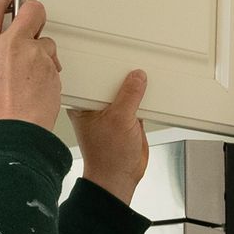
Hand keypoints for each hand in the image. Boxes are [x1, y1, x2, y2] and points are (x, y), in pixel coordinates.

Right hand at [0, 0, 61, 128]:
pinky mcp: (52, 68)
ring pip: (46, 41)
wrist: (15, 132)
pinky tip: (38, 87)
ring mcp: (35, 55)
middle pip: (31, 10)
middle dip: (33, 12)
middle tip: (32, 20)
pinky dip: (48, 72)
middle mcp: (11, 45)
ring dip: (42, 52)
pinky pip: (53, 63)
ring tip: (31, 73)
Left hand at [69, 70, 148, 203]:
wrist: (120, 177)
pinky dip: (143, 99)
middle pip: (110, 82)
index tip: (116, 56)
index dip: (103, 67)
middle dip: (122, 75)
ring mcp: (112, 113)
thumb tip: (137, 76)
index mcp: (84, 105)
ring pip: (124, 92)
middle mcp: (96, 107)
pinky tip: (150, 92)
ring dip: (134, 88)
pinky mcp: (126, 120)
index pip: (93, 78)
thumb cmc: (108, 156)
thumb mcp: (120, 120)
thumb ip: (130, 95)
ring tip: (144, 76)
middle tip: (133, 62)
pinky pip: (136, 103)